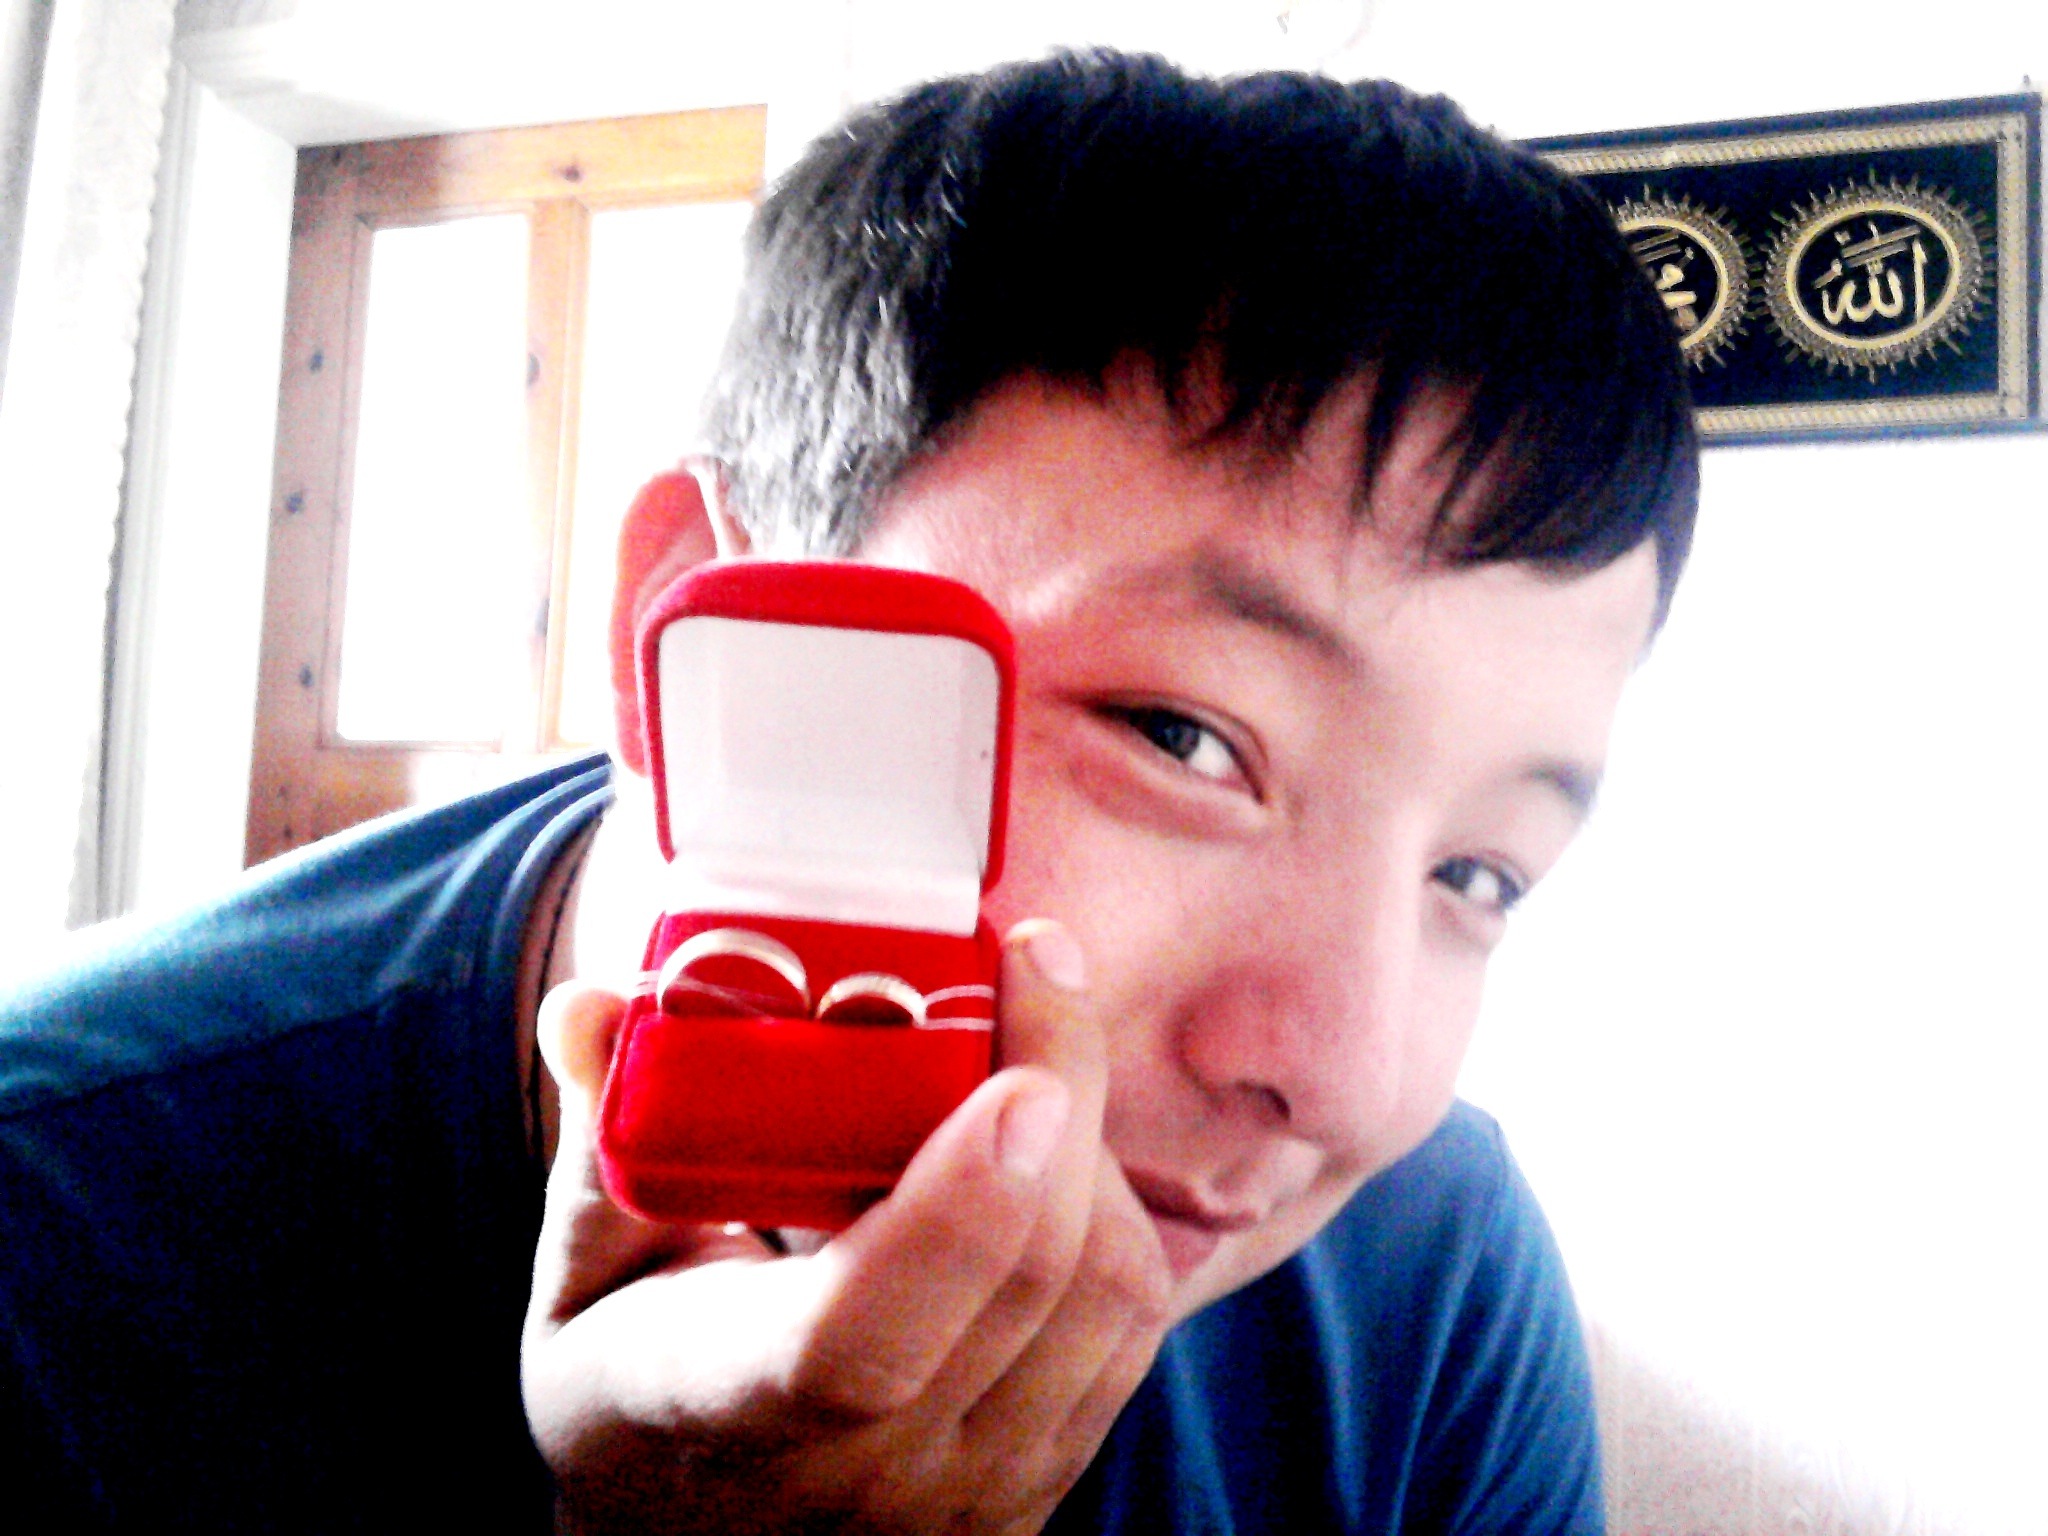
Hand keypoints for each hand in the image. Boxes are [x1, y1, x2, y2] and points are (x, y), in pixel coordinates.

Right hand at [521, 920, 1173, 1534]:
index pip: (858, 1344)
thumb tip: (589, 1001)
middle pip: (1027, 1283)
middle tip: (1040, 959)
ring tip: (1038, 1047)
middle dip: (1064, 1089)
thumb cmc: (634, 1392)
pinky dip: (1115, 1212)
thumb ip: (604, 1134)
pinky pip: (1131, 1328)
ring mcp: (970, 1492)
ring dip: (1095, 1142)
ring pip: (1105, 1296)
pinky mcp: (1044, 1481)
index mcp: (721, 1407)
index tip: (1011, 1079)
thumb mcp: (584, 1279)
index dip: (955, 1213)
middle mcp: (865, 1474)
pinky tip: (1059, 1150)